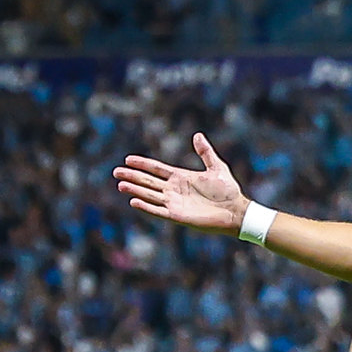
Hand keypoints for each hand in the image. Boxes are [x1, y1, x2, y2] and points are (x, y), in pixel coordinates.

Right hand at [114, 133, 247, 234]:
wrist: (236, 211)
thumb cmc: (228, 191)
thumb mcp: (216, 167)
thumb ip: (205, 152)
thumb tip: (197, 135)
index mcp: (181, 177)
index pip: (156, 169)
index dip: (142, 164)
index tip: (127, 159)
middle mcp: (174, 190)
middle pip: (148, 182)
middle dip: (132, 177)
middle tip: (115, 172)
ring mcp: (175, 203)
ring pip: (150, 195)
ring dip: (135, 190)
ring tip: (120, 185)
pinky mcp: (178, 216)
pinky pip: (158, 211)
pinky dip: (146, 207)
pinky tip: (134, 201)